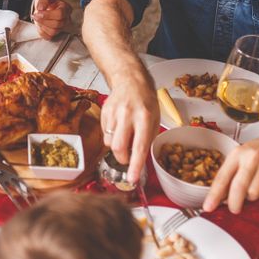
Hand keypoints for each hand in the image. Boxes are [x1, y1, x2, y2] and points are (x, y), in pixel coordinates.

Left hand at [31, 0, 70, 39]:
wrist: (45, 6)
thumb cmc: (47, 0)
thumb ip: (44, 0)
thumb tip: (41, 8)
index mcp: (66, 8)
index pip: (60, 14)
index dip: (48, 14)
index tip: (38, 12)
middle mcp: (66, 19)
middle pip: (57, 24)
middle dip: (44, 21)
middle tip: (35, 16)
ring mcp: (62, 27)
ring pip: (53, 32)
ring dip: (42, 26)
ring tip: (38, 19)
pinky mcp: (56, 33)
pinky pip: (49, 37)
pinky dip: (42, 32)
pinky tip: (40, 25)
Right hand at [99, 66, 159, 185]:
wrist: (131, 80)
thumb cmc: (145, 101)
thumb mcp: (154, 119)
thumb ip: (146, 139)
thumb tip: (138, 160)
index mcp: (144, 118)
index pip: (138, 147)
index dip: (134, 165)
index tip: (131, 179)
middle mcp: (127, 115)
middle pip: (117, 147)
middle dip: (121, 158)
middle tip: (127, 157)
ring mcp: (113, 113)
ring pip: (108, 142)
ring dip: (116, 146)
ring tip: (124, 135)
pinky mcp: (104, 112)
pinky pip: (104, 133)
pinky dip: (111, 135)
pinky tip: (118, 126)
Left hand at [204, 128, 258, 213]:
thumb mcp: (241, 155)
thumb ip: (230, 173)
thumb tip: (221, 197)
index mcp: (238, 154)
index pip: (223, 177)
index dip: (214, 195)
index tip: (208, 207)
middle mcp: (252, 159)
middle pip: (239, 188)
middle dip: (234, 203)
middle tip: (233, 209)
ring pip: (255, 193)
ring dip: (253, 196)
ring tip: (255, 186)